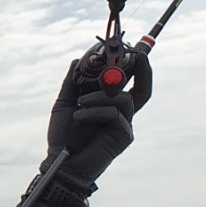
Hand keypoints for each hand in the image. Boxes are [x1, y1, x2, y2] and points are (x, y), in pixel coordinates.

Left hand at [45, 49, 152, 184]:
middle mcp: (122, 112)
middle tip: (135, 53)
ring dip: (100, 95)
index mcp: (110, 102)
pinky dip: (95, 110)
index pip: (128, 79)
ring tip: (80, 102)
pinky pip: (115, 114)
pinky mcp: (124, 136)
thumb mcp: (65, 102)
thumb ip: (72, 81)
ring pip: (123, 97)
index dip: (130, 62)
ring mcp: (125, 123)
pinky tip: (79, 115)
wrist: (61, 162)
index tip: (122, 44)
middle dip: (142, 66)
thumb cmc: (64, 135)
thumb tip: (79, 58)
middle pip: (144, 87)